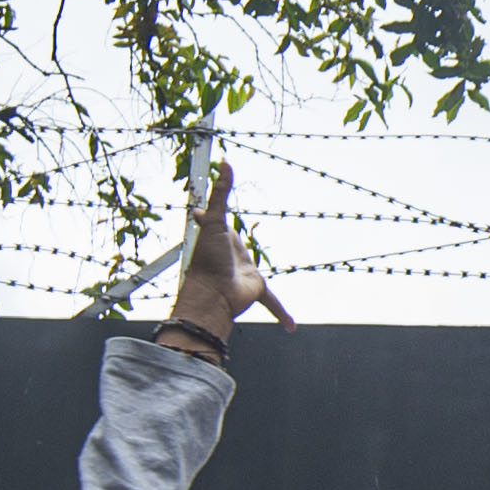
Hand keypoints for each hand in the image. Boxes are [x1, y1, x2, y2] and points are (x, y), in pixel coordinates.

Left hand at [163, 160, 289, 348]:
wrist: (213, 295)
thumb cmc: (208, 259)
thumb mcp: (215, 221)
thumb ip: (221, 193)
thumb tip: (225, 162)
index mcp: (220, 238)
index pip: (211, 221)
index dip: (206, 214)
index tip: (198, 210)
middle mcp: (232, 256)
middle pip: (235, 247)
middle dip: (232, 244)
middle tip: (230, 236)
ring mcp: (245, 274)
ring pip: (256, 275)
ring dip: (256, 282)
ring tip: (254, 279)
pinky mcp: (256, 290)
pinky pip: (272, 303)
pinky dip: (281, 313)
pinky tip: (290, 327)